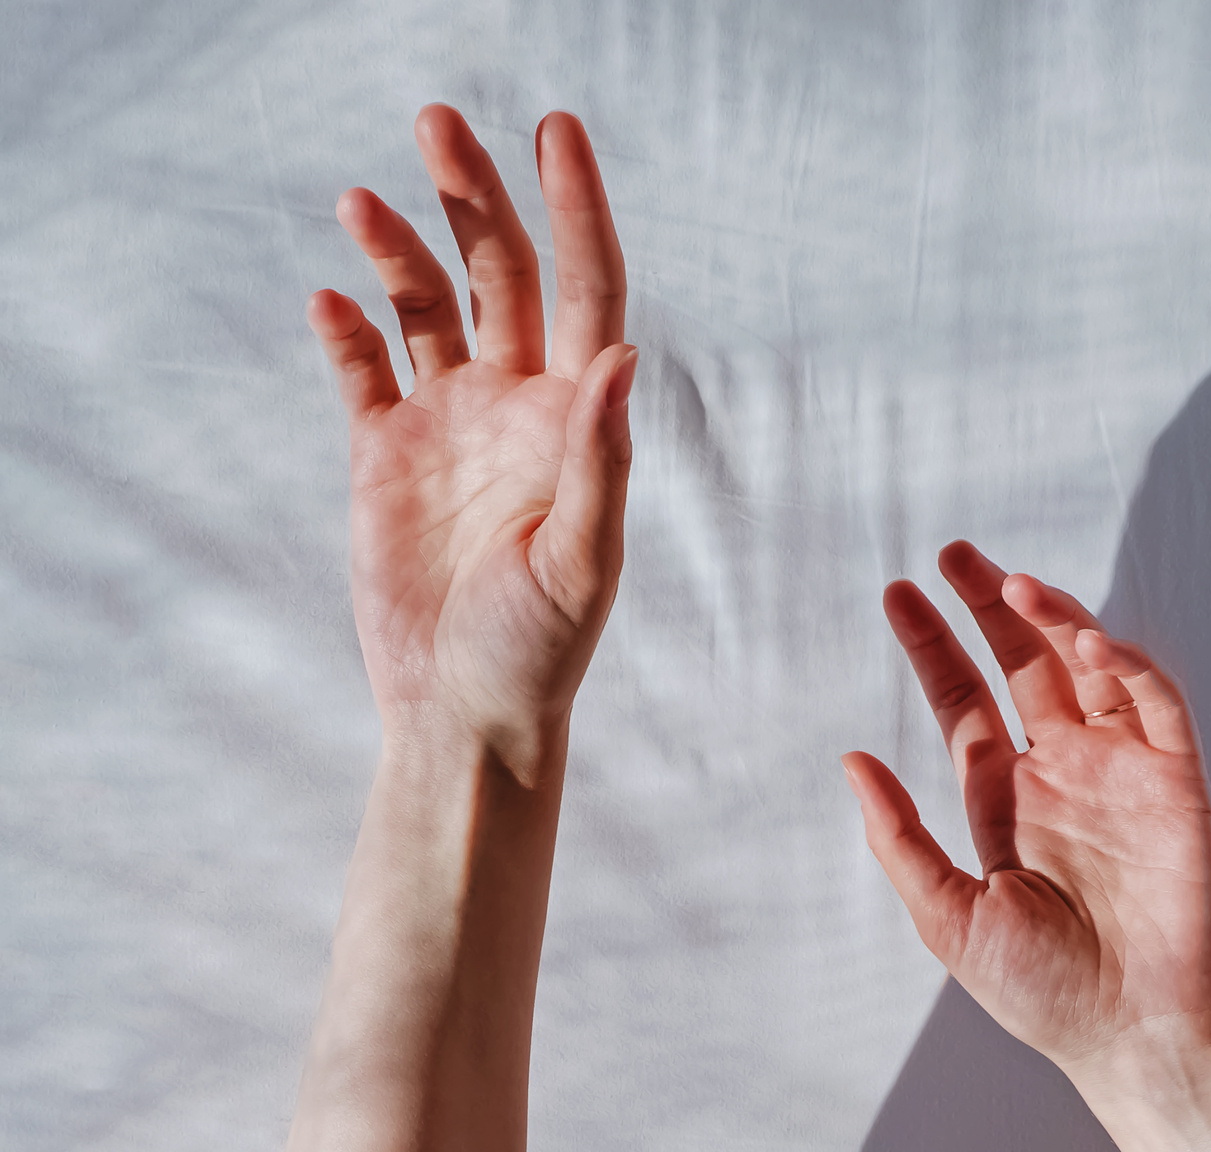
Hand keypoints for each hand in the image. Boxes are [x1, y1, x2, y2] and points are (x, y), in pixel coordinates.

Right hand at [307, 104, 633, 771]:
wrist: (462, 714)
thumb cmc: (538, 652)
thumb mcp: (582, 563)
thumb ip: (602, 462)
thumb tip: (622, 357)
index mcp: (577, 419)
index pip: (586, 289)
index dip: (576, 209)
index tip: (555, 130)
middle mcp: (518, 406)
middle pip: (502, 273)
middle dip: (474, 196)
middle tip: (438, 120)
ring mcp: (450, 425)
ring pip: (428, 305)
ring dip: (401, 247)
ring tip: (361, 200)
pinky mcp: (385, 455)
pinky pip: (363, 369)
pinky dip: (346, 327)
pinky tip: (330, 298)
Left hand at [844, 541, 1210, 1079]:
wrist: (1130, 1036)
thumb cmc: (1044, 992)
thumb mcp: (949, 916)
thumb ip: (899, 839)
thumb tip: (850, 761)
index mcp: (1009, 801)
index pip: (967, 704)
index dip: (934, 649)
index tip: (898, 596)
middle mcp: (1065, 774)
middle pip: (1024, 665)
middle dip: (991, 607)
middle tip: (954, 554)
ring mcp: (1122, 773)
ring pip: (1089, 668)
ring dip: (1056, 619)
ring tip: (1012, 584)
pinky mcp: (1177, 783)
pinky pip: (1155, 704)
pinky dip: (1126, 665)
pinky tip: (1085, 643)